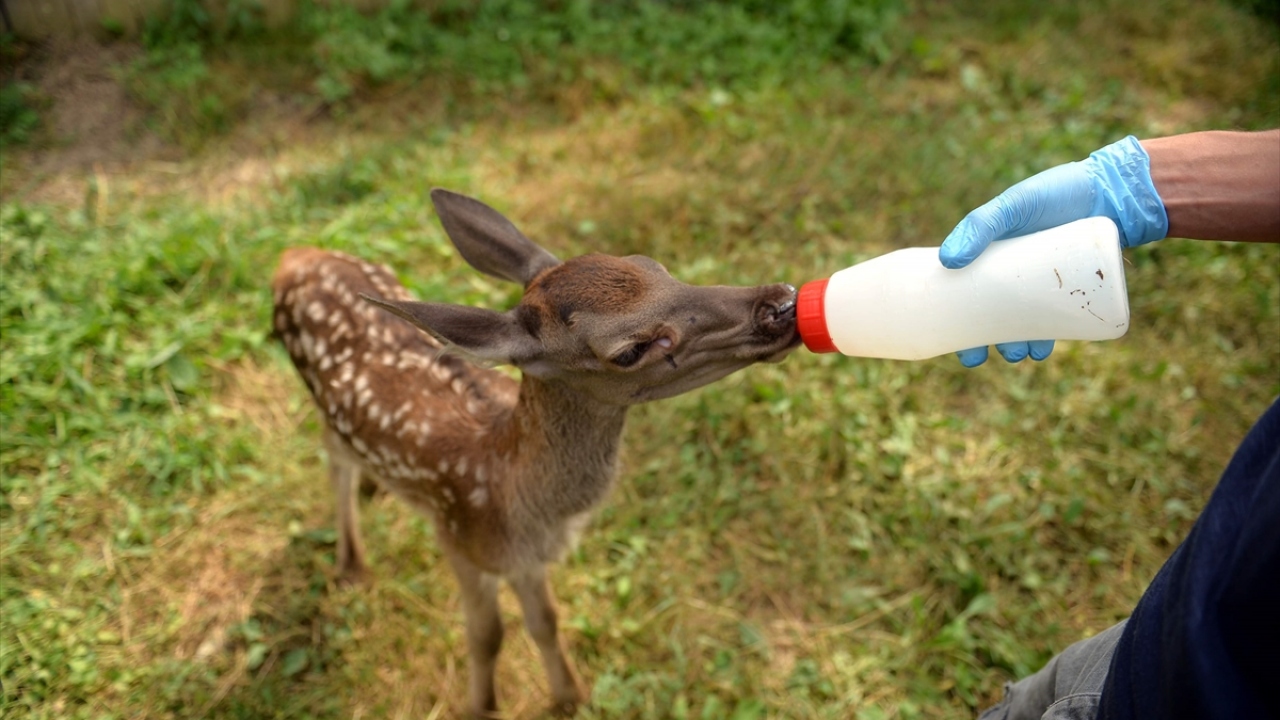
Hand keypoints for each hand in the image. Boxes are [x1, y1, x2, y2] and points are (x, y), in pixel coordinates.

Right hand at [939, 135, 1168, 366]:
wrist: (1109, 190)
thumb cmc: (1053, 193)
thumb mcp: (1012, 205)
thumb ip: (979, 225)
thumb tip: (948, 262)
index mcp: (990, 258)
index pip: (966, 295)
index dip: (960, 325)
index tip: (960, 348)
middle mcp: (1014, 275)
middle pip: (993, 317)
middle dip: (988, 342)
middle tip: (987, 355)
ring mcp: (1044, 285)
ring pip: (1026, 324)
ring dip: (1019, 345)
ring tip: (1022, 352)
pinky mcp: (1074, 291)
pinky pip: (1060, 321)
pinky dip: (1052, 337)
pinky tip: (1045, 348)